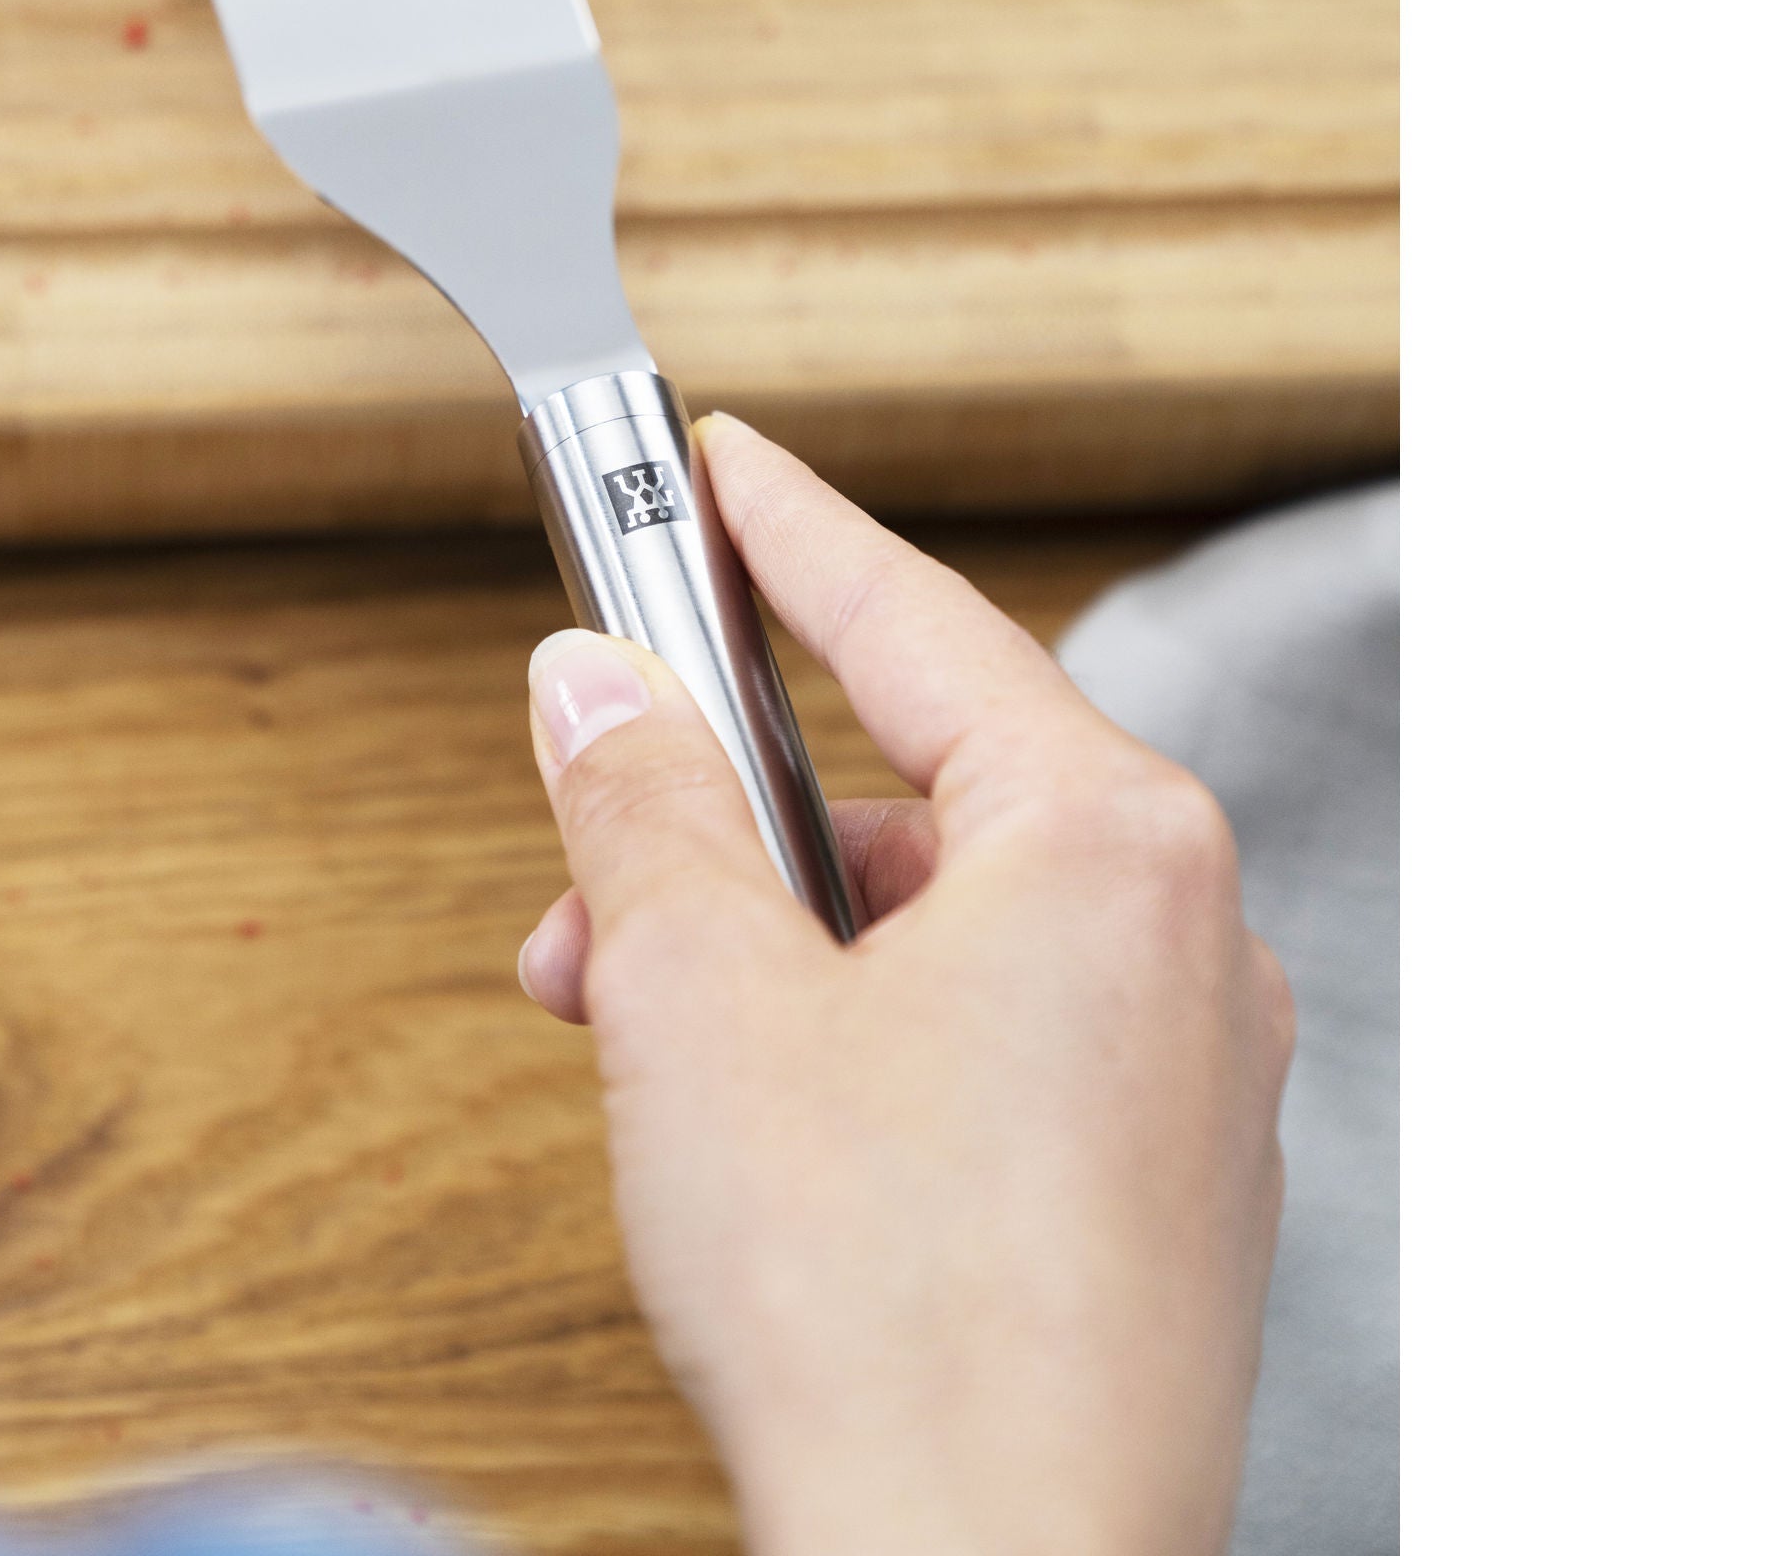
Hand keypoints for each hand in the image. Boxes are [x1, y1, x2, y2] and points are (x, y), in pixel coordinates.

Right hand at [517, 416, 1293, 1555]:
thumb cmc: (887, 1322)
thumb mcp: (694, 998)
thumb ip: (644, 804)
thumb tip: (598, 691)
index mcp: (1113, 846)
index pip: (917, 621)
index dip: (789, 531)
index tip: (725, 463)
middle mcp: (1187, 944)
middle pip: (921, 790)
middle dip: (731, 817)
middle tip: (602, 832)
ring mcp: (1188, 1080)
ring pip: (943, 928)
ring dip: (770, 945)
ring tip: (629, 1017)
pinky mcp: (1159, 1193)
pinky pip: (992, 1037)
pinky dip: (854, 1034)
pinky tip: (742, 1108)